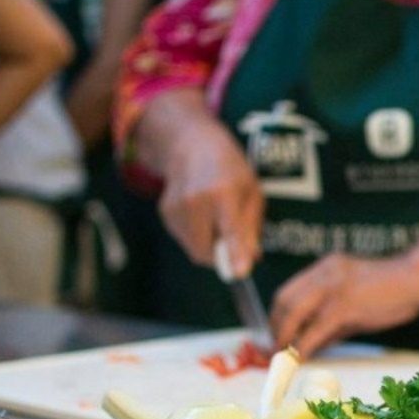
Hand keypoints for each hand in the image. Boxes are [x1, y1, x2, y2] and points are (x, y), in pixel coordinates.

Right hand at [155, 122, 262, 274]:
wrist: (192, 145)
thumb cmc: (230, 169)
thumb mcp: (252, 192)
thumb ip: (251, 227)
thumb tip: (250, 260)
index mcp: (224, 192)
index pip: (230, 230)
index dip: (234, 253)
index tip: (240, 273)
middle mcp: (196, 201)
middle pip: (208, 252)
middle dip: (222, 256)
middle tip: (232, 239)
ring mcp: (177, 208)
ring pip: (195, 250)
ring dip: (209, 244)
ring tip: (215, 216)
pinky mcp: (165, 213)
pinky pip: (185, 240)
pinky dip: (197, 235)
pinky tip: (201, 212)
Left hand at [269, 253, 418, 357]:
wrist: (417, 279)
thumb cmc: (394, 290)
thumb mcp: (357, 299)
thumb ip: (334, 319)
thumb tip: (313, 343)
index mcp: (326, 267)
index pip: (289, 290)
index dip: (278, 314)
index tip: (277, 332)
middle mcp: (323, 273)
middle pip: (285, 300)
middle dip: (276, 327)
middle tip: (276, 348)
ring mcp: (332, 288)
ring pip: (294, 314)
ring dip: (284, 337)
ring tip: (284, 356)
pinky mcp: (343, 306)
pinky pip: (314, 330)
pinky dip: (304, 346)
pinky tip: (302, 358)